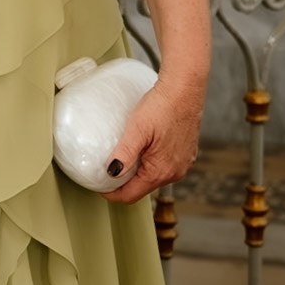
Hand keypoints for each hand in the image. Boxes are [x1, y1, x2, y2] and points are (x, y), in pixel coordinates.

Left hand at [102, 78, 204, 204]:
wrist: (184, 89)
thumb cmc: (162, 106)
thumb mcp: (137, 129)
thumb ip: (125, 153)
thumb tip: (111, 173)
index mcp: (162, 171)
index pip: (131, 195)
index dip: (112, 193)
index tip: (99, 186)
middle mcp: (175, 172)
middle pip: (142, 188)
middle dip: (124, 183)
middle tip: (106, 170)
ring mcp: (182, 164)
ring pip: (153, 177)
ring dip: (137, 173)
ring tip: (121, 157)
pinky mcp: (185, 154)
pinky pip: (164, 165)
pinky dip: (149, 163)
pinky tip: (141, 149)